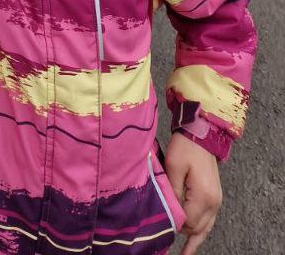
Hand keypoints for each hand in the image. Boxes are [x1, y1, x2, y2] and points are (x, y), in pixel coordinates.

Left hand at [164, 135, 222, 254]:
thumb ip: (172, 191)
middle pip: (197, 228)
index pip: (188, 222)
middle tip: (164, 237)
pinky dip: (200, 231)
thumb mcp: (173, 166)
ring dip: (193, 238)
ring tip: (184, 254)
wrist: (201, 134)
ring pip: (205, 228)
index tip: (160, 225)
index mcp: (203, 196)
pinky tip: (193, 241)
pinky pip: (208, 220)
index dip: (174, 224)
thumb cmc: (185, 147)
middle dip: (182, 232)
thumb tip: (171, 212)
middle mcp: (214, 202)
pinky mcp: (213, 197)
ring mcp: (216, 201)